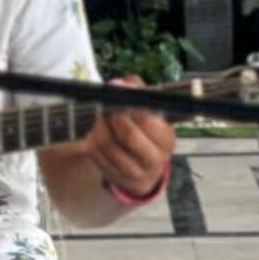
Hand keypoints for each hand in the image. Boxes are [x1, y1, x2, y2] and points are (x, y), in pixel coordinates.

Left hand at [82, 79, 176, 197]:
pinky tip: (96, 134)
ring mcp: (133, 171)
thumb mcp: (150, 111)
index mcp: (166, 140)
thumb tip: (118, 83)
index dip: (130, 104)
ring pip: (107, 145)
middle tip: (108, 108)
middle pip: (129, 134)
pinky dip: (92, 139)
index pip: (147, 120)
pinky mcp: (114, 176)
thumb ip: (137, 90)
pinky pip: (96, 154)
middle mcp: (154, 159)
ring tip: (101, 119)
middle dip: (114, 117)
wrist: (144, 169)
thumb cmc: (147, 132)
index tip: (117, 91)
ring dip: (99, 127)